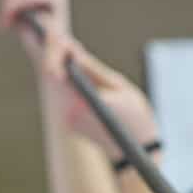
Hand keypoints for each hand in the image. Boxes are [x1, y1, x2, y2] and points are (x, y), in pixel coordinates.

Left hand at [0, 0, 158, 157]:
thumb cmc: (135, 118)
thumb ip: (93, 69)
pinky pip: (69, 97)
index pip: (59, 69)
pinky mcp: (70, 124)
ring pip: (63, 86)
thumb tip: (72, 50)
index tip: (56, 37)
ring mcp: (68, 121)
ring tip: (68, 51)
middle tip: (58, 37)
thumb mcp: (120, 87)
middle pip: (57, 76)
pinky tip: (76, 73)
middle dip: (59, 57)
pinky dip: (73, 85)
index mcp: (83, 102)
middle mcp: (70, 113)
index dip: (54, 51)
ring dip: (67, 70)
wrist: (138, 156)